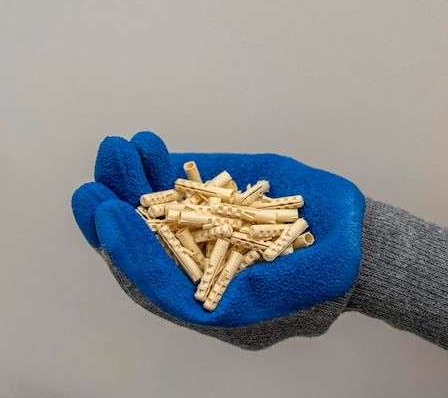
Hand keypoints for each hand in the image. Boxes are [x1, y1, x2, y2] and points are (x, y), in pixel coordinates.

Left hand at [72, 131, 364, 348]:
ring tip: (117, 149)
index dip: (132, 255)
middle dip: (116, 219)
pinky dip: (159, 168)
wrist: (354, 236)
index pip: (162, 288)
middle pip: (145, 252)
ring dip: (130, 184)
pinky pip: (177, 190)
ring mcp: (203, 235)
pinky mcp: (212, 205)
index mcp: (218, 304)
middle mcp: (202, 272)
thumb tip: (228, 296)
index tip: (110, 217)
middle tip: (93, 187)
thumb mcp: (319, 279)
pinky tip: (144, 144)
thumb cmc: (341, 264)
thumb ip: (276, 289)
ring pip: (154, 216)